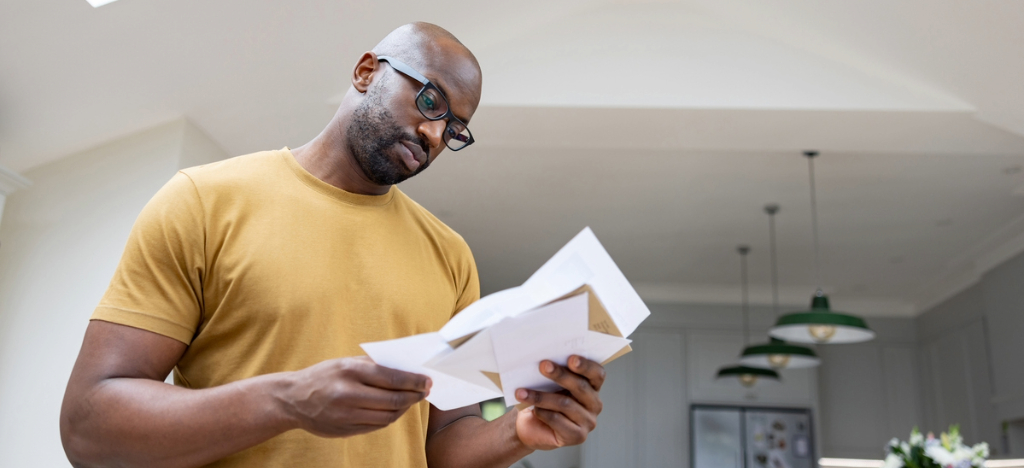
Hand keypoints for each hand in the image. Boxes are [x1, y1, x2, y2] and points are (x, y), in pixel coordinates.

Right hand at [281, 356, 430, 437]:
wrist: (292, 399)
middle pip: (393, 400)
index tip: (427, 381)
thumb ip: (373, 365)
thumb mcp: (345, 362)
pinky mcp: (345, 430)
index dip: (413, 381)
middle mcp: (348, 394)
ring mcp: (346, 415)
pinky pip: (376, 426)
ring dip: (404, 408)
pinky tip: (396, 410)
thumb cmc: (324, 375)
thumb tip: (406, 369)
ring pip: (387, 416)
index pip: (391, 377)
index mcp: (350, 371)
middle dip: (414, 396)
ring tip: (412, 399)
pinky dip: (390, 418)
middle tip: (424, 391)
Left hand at [514, 355, 604, 449]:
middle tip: (543, 366)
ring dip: (541, 396)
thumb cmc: (542, 399)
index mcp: (592, 387)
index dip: (586, 365)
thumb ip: (554, 373)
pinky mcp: (577, 436)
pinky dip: (542, 413)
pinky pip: (558, 420)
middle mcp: (594, 404)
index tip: (571, 358)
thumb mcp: (549, 383)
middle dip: (560, 375)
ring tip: (522, 392)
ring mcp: (588, 421)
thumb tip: (545, 361)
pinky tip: (532, 410)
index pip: (597, 374)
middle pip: (580, 387)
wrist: (530, 425)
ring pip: (565, 403)